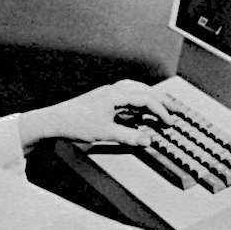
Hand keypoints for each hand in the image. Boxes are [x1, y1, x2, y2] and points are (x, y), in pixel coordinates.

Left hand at [17, 80, 173, 148]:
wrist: (54, 121)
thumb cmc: (76, 124)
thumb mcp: (105, 133)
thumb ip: (129, 136)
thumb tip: (148, 139)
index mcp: (115, 94)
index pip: (145, 98)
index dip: (160, 110)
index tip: (169, 121)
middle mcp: (113, 90)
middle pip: (143, 90)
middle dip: (161, 100)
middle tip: (176, 108)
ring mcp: (107, 93)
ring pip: (136, 91)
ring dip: (150, 99)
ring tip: (162, 106)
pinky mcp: (103, 99)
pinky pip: (127, 96)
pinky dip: (138, 102)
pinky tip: (140, 109)